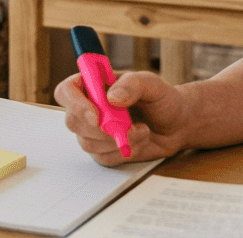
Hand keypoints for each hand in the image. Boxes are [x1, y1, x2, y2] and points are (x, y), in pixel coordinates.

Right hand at [54, 70, 189, 165]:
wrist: (177, 124)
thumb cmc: (162, 99)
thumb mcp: (152, 84)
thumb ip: (132, 84)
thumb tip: (112, 98)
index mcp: (93, 84)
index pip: (66, 91)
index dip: (74, 103)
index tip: (96, 115)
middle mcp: (88, 107)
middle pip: (72, 121)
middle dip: (100, 129)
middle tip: (126, 125)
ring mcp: (94, 131)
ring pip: (87, 143)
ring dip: (117, 140)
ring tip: (142, 130)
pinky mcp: (104, 150)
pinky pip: (103, 158)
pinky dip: (124, 152)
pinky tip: (139, 140)